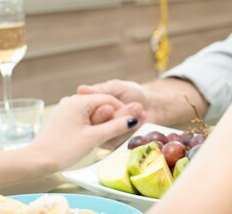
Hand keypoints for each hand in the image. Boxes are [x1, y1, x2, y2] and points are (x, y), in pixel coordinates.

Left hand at [31, 94, 142, 170]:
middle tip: (118, 131)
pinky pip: (82, 117)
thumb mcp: (94, 138)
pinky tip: (92, 137)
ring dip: (101, 122)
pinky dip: (90, 124)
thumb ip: (115, 127)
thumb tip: (133, 120)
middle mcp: (71, 101)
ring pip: (91, 111)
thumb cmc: (64, 149)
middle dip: (111, 117)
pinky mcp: (61, 118)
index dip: (122, 110)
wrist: (37, 161)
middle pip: (99, 104)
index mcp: (79, 101)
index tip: (130, 122)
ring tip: (104, 136)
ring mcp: (65, 109)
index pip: (108, 99)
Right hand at [78, 78, 206, 133]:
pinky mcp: (116, 145)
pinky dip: (134, 129)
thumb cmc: (131, 92)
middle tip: (136, 107)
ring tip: (141, 109)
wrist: (150, 105)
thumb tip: (81, 89)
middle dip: (118, 117)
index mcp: (88, 111)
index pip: (86, 116)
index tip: (111, 109)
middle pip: (99, 127)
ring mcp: (104, 137)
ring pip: (111, 134)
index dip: (99, 113)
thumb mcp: (116, 87)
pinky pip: (121, 141)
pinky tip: (142, 118)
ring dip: (128, 122)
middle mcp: (93, 126)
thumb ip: (101, 90)